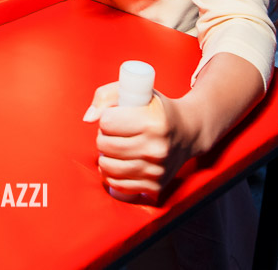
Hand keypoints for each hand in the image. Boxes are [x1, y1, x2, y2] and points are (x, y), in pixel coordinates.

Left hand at [86, 82, 196, 202]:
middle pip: (106, 145)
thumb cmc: (156, 110)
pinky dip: (111, 174)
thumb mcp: (137, 92)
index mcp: (154, 122)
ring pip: (108, 166)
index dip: (106, 118)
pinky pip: (118, 184)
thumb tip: (88, 118)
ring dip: (104, 156)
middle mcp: (157, 148)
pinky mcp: (155, 186)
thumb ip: (106, 96)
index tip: (115, 116)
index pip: (107, 122)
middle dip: (103, 136)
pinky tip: (118, 163)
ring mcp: (156, 170)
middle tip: (113, 133)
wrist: (188, 133)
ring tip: (114, 147)